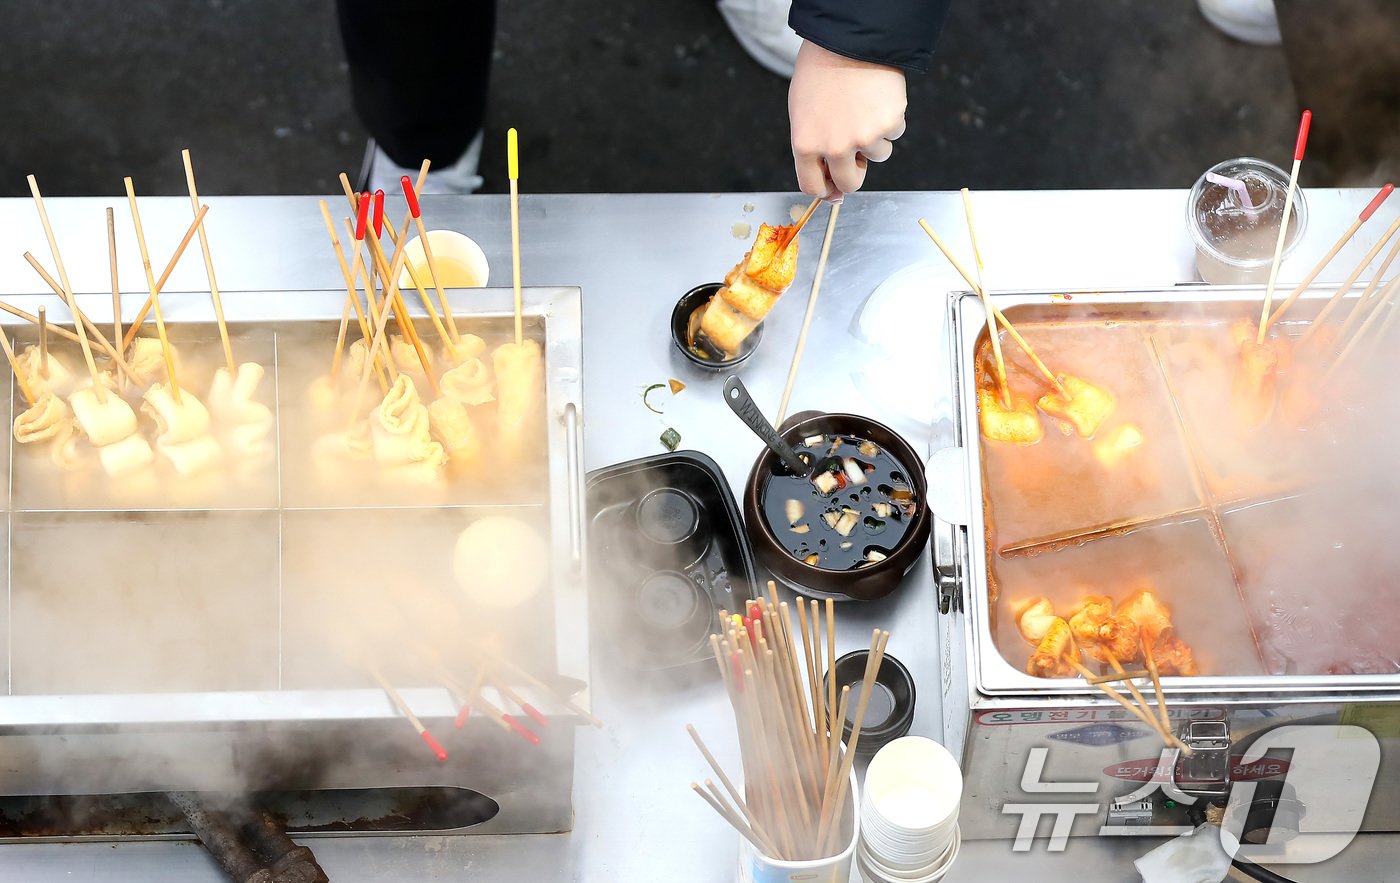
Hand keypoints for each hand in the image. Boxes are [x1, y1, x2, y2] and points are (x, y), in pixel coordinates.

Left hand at [788, 40, 906, 202]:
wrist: (848, 40)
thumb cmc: (821, 74)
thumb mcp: (803, 113)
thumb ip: (813, 149)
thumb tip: (833, 189)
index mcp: (806, 145)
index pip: (813, 187)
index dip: (825, 189)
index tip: (833, 187)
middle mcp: (835, 147)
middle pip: (849, 183)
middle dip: (854, 172)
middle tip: (855, 151)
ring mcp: (864, 137)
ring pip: (878, 156)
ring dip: (874, 138)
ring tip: (864, 107)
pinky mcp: (890, 123)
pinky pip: (894, 133)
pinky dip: (889, 119)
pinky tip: (878, 98)